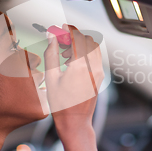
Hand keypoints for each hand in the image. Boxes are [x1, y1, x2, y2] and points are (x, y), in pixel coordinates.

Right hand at [43, 24, 103, 138]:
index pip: (78, 38)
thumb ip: (51, 54)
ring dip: (80, 45)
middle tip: (60, 42)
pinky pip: (95, 57)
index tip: (61, 28)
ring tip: (64, 55)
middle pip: (87, 40)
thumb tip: (51, 36)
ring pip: (94, 47)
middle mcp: (93, 67)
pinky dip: (85, 53)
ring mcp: (99, 72)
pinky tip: (71, 63)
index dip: (69, 30)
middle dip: (74, 37)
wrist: (75, 123)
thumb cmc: (61, 104)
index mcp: (80, 67)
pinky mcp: (100, 77)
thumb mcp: (51, 78)